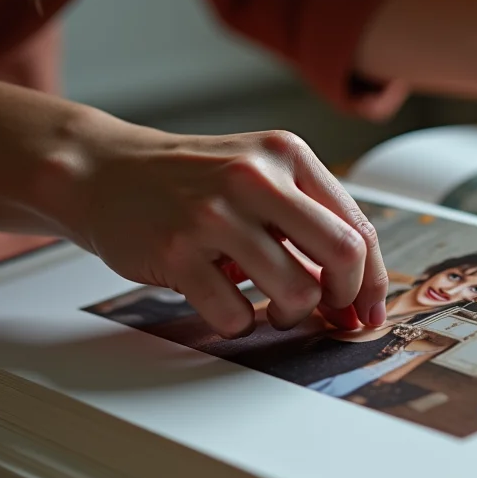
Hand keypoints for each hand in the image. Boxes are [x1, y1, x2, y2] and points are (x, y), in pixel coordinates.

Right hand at [64, 122, 387, 337]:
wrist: (104, 170)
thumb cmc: (191, 180)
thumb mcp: (258, 171)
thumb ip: (307, 214)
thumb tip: (358, 284)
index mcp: (286, 154)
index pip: (357, 225)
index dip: (373, 278)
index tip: (370, 308)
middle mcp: (255, 177)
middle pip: (342, 255)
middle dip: (344, 298)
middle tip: (330, 313)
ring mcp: (214, 214)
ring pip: (295, 291)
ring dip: (291, 315)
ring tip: (274, 309)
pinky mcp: (177, 252)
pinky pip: (236, 313)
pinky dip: (240, 323)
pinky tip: (229, 306)